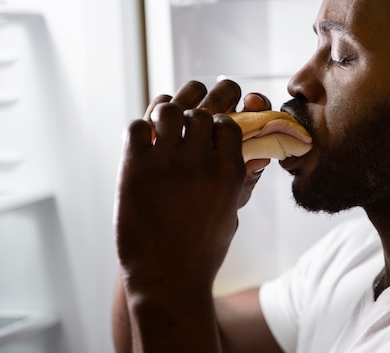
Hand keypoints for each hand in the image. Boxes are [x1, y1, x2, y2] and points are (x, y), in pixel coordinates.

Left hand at [115, 80, 269, 291]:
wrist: (167, 278)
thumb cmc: (204, 250)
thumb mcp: (232, 213)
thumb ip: (240, 180)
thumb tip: (254, 155)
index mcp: (229, 171)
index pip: (227, 123)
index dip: (219, 120)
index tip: (211, 124)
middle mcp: (201, 161)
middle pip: (200, 112)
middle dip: (195, 111)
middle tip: (188, 115)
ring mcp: (167, 163)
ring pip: (169, 111)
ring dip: (167, 114)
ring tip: (163, 126)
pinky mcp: (136, 168)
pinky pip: (137, 127)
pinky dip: (139, 129)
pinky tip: (141, 141)